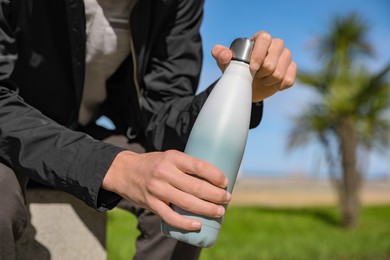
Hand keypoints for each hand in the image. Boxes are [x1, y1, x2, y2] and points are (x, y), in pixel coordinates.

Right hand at [102, 150, 230, 230]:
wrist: (124, 171)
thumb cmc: (154, 164)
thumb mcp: (169, 157)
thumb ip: (186, 166)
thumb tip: (213, 179)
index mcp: (172, 157)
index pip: (198, 166)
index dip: (215, 175)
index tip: (225, 182)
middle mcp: (164, 172)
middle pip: (196, 187)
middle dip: (216, 195)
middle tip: (227, 199)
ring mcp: (157, 189)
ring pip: (187, 203)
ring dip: (207, 209)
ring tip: (219, 212)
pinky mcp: (151, 204)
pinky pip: (170, 217)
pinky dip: (185, 223)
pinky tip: (198, 225)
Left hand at [212, 31, 296, 101]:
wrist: (247, 86)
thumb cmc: (237, 69)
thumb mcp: (225, 63)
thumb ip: (220, 54)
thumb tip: (224, 55)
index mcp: (261, 38)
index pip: (264, 39)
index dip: (259, 54)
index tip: (252, 68)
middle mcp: (276, 44)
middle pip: (274, 57)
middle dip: (262, 72)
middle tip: (255, 75)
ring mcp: (286, 56)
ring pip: (281, 71)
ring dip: (268, 81)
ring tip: (261, 80)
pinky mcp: (292, 69)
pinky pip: (289, 80)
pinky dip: (277, 86)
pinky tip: (271, 84)